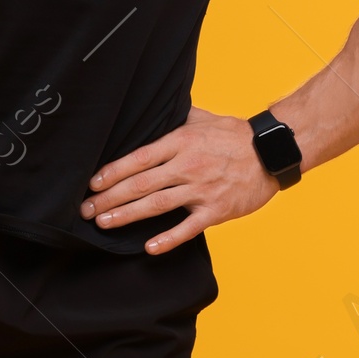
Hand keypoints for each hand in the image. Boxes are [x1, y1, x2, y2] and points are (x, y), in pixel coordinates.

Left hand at [81, 106, 279, 251]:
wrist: (271, 152)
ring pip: (156, 205)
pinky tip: (149, 247)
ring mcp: (201, 190)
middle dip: (109, 198)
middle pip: (140, 184)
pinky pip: (188, 228)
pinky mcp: (216, 211)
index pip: (138, 158)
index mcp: (181, 142)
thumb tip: (150, 111)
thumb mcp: (202, 119)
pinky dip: (168, 239)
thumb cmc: (235, 135)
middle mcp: (187, 166)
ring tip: (104, 223)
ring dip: (126, 215)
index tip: (93, 183)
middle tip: (86, 209)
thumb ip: (175, 118)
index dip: (112, 172)